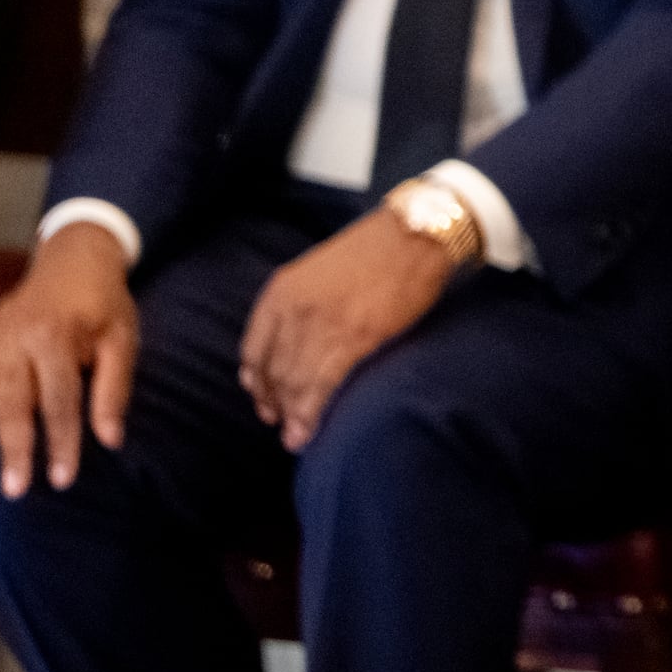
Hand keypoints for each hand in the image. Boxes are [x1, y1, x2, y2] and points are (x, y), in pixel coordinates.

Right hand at [0, 222, 135, 495]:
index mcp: (55, 337)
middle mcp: (14, 342)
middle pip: (11, 404)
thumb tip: (111, 440)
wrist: (71, 262)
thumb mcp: (122, 338)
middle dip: (12, 449)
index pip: (59, 400)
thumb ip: (114, 387)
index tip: (62, 480)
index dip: (61, 442)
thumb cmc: (102, 305)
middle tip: (14, 490)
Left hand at [237, 212, 455, 449]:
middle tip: (284, 428)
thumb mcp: (319, 271)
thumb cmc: (375, 250)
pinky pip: (325, 384)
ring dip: (294, 416)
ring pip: (296, 383)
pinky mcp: (357, 336)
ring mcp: (323, 324)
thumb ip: (299, 305)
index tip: (265, 403)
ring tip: (298, 439)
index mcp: (280, 292)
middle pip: (274, 372)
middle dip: (277, 405)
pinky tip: (313, 428)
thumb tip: (295, 347)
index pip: (254, 351)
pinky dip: (315, 411)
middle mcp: (294, 310)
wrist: (417, 232)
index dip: (258, 384)